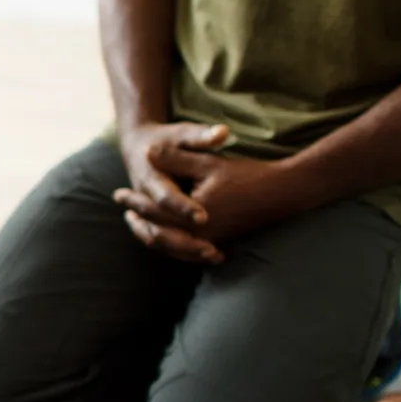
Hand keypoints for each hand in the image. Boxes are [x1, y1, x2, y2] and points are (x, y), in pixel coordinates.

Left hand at [116, 139, 307, 266]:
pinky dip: (172, 244)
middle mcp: (200, 235)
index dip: (134, 202)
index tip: (118, 194)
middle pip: (159, 233)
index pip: (154, 211)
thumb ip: (177, 159)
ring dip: (153, 235)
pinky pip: (187, 250)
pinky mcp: (219, 242)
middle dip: (139, 222)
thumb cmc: (246, 175)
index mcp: (194, 216)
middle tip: (123, 211)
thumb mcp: (208, 162)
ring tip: (138, 224)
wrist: (282, 192)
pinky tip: (167, 235)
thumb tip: (147, 151)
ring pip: (172, 246)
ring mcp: (210, 242)